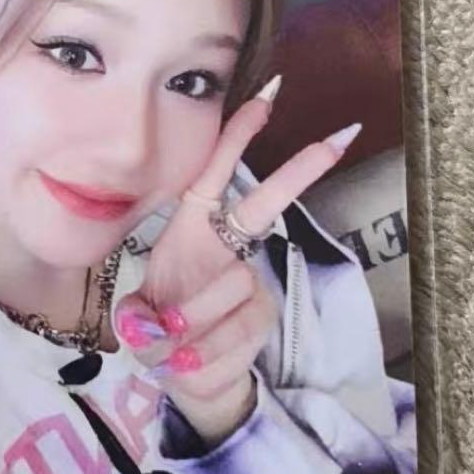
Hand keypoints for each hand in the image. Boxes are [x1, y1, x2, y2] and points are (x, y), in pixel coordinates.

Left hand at [114, 76, 360, 445]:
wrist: (181, 374)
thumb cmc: (158, 326)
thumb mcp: (135, 315)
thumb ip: (140, 317)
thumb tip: (153, 325)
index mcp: (190, 232)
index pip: (212, 178)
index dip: (234, 140)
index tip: (263, 99)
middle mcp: (226, 249)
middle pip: (263, 206)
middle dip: (298, 172)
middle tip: (338, 138)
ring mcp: (249, 281)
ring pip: (230, 288)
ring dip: (190, 325)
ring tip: (169, 348)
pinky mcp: (263, 316)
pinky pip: (234, 332)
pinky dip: (202, 356)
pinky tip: (188, 364)